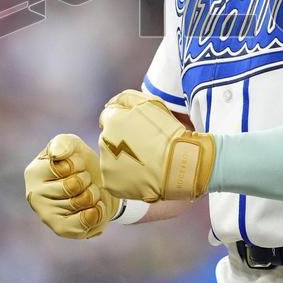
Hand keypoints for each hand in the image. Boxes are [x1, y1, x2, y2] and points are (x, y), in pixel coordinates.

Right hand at [24, 134, 119, 238]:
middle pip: (73, 185)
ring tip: (87, 193)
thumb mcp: (72, 145)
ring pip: (82, 201)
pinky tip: (94, 207)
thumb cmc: (79, 162)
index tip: (76, 165)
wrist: (96, 186)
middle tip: (83, 180)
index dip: (78, 164)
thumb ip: (63, 143)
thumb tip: (56, 154)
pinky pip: (83, 222)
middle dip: (87, 180)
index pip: (65, 166)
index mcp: (34, 171)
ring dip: (93, 195)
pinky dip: (96, 212)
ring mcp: (45, 214)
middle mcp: (34, 194)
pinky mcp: (59, 229)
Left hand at [98, 90, 214, 201]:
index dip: (124, 121)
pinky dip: (124, 176)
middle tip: (144, 145)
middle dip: (122, 139)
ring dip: (122, 158)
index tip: (138, 129)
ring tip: (144, 160)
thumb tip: (109, 105)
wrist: (178, 165)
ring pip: (110, 158)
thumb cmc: (167, 133)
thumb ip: (125, 98)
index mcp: (112, 121)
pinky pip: (114, 177)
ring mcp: (106, 165)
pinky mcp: (110, 183)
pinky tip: (140, 173)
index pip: (108, 117)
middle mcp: (104, 142)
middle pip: (109, 138)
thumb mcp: (150, 103)